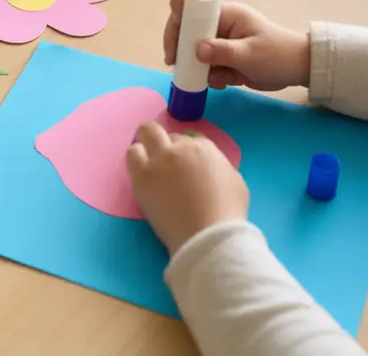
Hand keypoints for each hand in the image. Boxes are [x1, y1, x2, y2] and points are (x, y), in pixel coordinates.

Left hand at [127, 122, 248, 252]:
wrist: (207, 236)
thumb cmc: (227, 215)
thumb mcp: (235, 183)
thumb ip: (219, 167)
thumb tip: (208, 167)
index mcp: (205, 149)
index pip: (191, 139)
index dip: (187, 151)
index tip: (185, 163)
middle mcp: (180, 149)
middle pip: (165, 132)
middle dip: (163, 139)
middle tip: (162, 156)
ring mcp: (159, 160)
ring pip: (146, 133)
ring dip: (146, 145)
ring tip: (147, 161)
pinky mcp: (142, 175)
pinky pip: (132, 155)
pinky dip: (136, 159)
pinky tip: (141, 171)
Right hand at [164, 0, 310, 90]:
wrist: (300, 69)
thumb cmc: (277, 55)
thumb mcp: (249, 54)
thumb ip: (222, 52)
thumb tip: (196, 50)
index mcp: (225, 14)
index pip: (192, 6)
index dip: (177, 19)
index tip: (173, 40)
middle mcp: (219, 24)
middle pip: (188, 30)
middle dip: (182, 48)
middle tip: (175, 64)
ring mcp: (221, 41)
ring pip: (196, 51)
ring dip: (199, 67)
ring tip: (213, 79)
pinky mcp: (225, 57)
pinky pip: (208, 65)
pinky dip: (211, 76)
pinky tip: (224, 82)